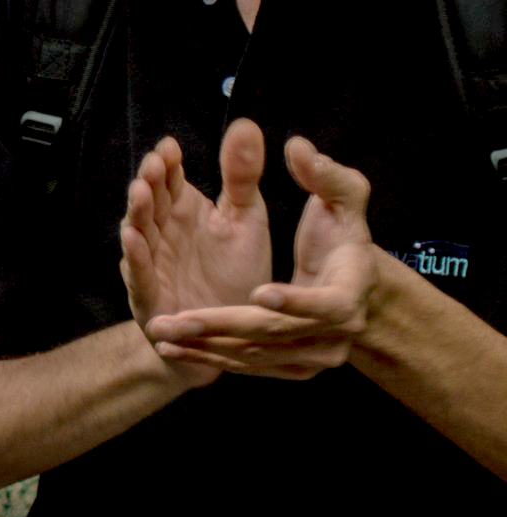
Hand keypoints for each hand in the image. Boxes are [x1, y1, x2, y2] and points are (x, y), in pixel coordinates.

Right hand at [118, 120, 270, 381]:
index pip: (170, 180)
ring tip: (140, 192)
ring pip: (139, 234)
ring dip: (136, 213)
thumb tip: (244, 124)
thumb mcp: (246, 218)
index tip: (171, 147)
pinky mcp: (151, 297)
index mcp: (184, 211)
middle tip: (155, 164)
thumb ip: (242, 174)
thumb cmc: (236, 272)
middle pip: (151, 202)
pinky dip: (135, 258)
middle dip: (150, 182)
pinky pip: (140, 276)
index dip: (168, 163)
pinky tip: (133, 240)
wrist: (233, 332)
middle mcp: (163, 234)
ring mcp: (152, 264)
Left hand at [145, 139, 376, 378]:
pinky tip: (173, 348)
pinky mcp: (295, 369)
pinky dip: (209, 357)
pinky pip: (247, 367)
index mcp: (352, 295)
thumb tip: (299, 147)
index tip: (258, 291)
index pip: (326, 304)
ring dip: (205, 345)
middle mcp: (338, 336)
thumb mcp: (344, 201)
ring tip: (163, 332)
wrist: (353, 284)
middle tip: (178, 318)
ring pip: (254, 356)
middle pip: (275, 335)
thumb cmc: (345, 235)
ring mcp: (316, 358)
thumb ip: (327, 176)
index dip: (294, 302)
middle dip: (223, 325)